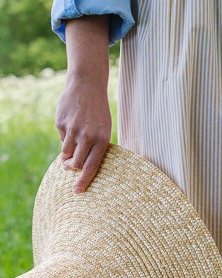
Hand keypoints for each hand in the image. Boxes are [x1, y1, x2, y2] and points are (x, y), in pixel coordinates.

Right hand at [55, 70, 111, 193]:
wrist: (87, 85)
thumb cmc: (98, 111)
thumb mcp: (104, 129)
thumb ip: (95, 147)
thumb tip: (79, 167)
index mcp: (102, 140)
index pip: (91, 167)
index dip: (84, 181)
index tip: (77, 192)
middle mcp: (87, 136)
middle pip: (75, 163)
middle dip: (71, 168)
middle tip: (69, 167)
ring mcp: (73, 130)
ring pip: (66, 152)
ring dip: (67, 153)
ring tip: (73, 142)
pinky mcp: (61, 123)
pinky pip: (62, 138)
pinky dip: (65, 136)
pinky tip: (71, 123)